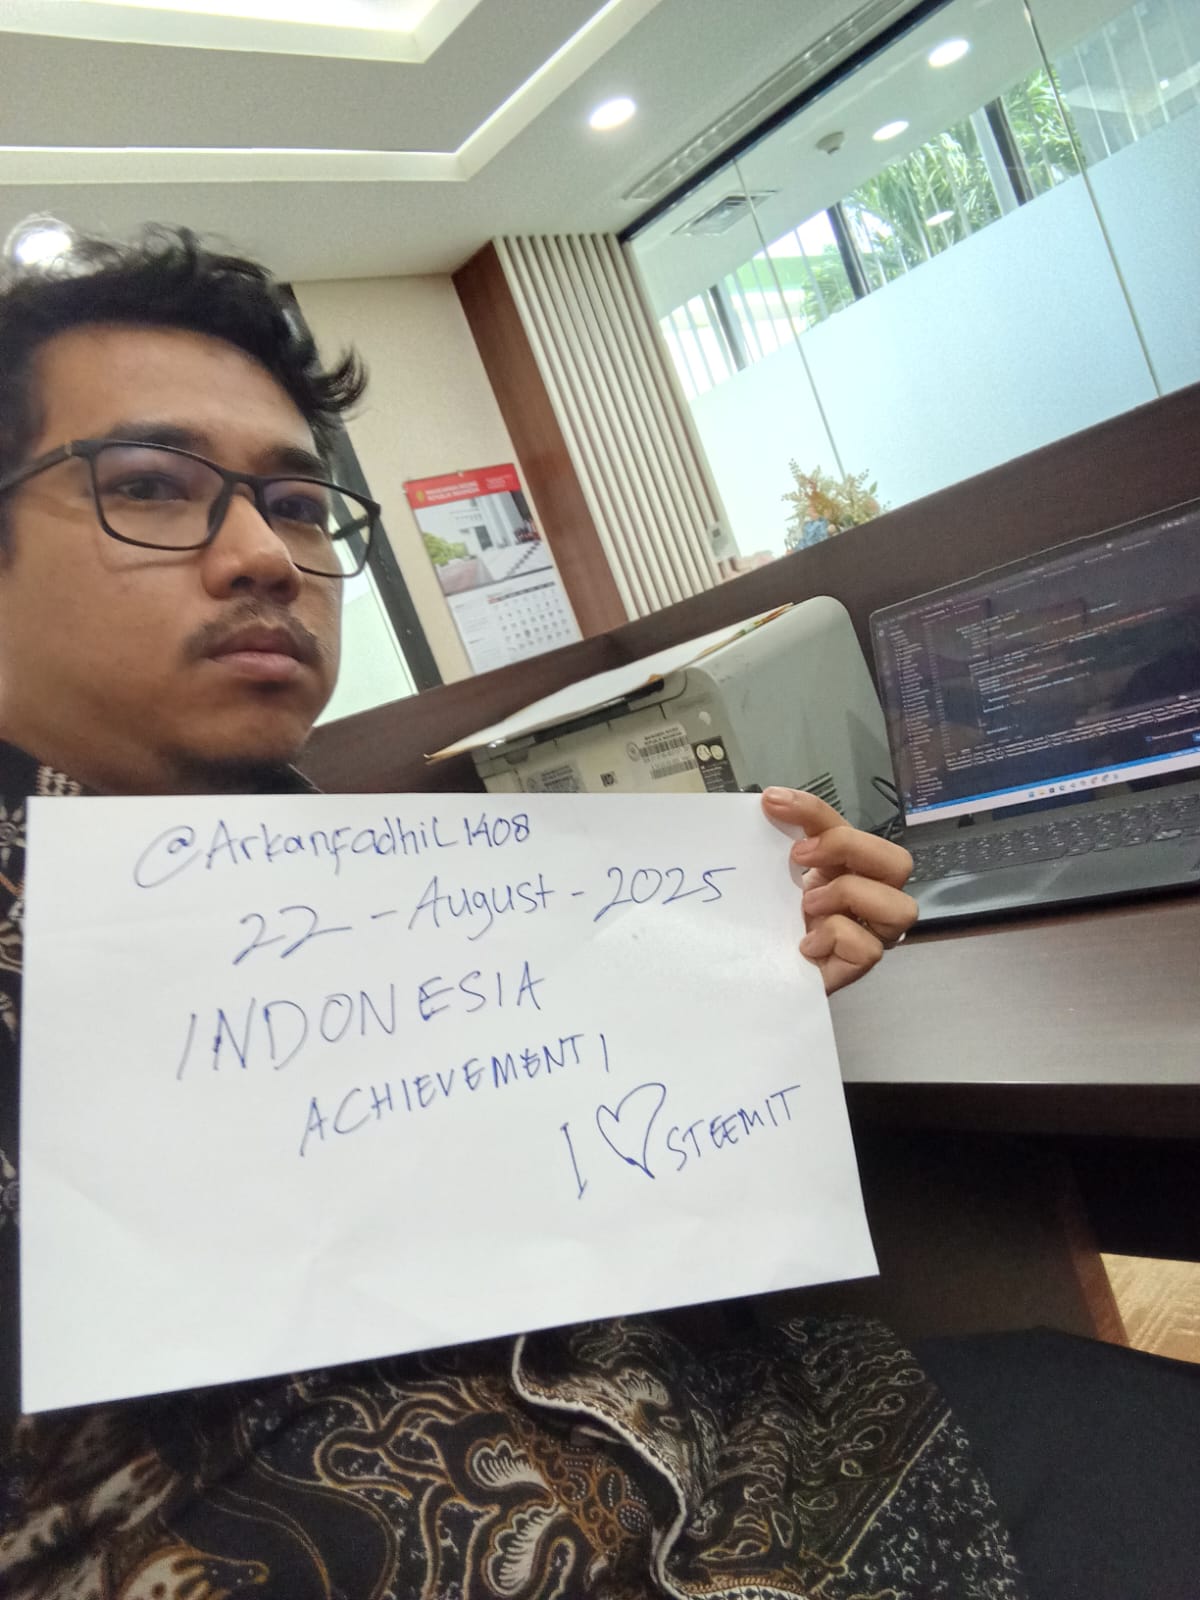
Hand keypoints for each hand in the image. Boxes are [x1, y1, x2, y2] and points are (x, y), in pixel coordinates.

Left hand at [761, 787, 916, 995]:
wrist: (762, 969)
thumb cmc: (774, 921)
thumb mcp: (776, 877)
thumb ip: (780, 844)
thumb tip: (768, 804)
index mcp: (850, 867)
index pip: (844, 825)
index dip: (813, 808)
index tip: (773, 802)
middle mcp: (871, 896)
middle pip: (899, 861)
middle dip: (848, 847)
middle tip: (799, 857)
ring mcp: (873, 933)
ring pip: (901, 908)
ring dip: (849, 895)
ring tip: (808, 906)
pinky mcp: (861, 965)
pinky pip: (869, 948)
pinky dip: (836, 937)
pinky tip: (806, 944)